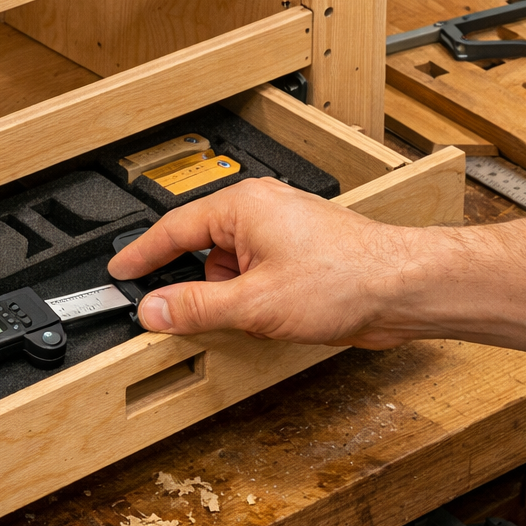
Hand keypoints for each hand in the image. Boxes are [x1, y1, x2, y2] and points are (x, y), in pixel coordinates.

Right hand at [106, 178, 419, 347]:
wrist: (406, 289)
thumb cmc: (347, 278)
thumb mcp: (254, 302)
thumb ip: (196, 307)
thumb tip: (155, 308)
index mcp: (242, 206)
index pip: (172, 229)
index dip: (141, 255)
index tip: (120, 273)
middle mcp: (261, 210)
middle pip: (201, 248)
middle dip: (196, 286)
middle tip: (178, 313)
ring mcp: (282, 231)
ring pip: (229, 265)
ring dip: (229, 295)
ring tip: (247, 319)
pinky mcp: (300, 254)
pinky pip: (255, 273)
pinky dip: (252, 297)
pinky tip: (267, 319)